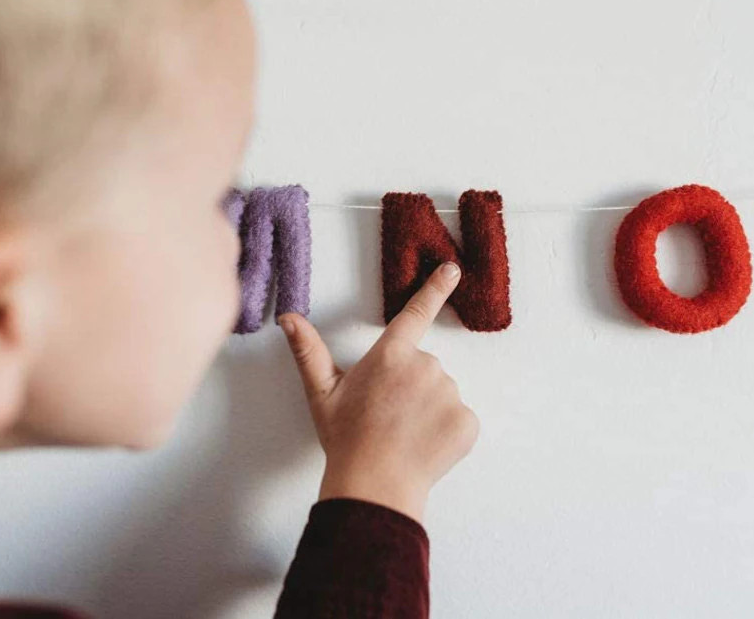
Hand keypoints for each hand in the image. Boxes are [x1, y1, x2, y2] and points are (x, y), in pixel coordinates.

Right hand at [277, 261, 479, 523]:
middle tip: (388, 415)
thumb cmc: (346, 439)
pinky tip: (423, 446)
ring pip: (441, 393)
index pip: (416, 313)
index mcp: (390, 356)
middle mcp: (424, 366)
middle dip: (410, 386)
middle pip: (423, 367)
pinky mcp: (466, 421)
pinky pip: (459, 418)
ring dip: (428, 409)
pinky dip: (446, 430)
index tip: (452, 269)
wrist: (375, 485)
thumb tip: (287, 318)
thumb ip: (308, 351)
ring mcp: (448, 393)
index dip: (435, 288)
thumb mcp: (322, 393)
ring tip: (403, 434)